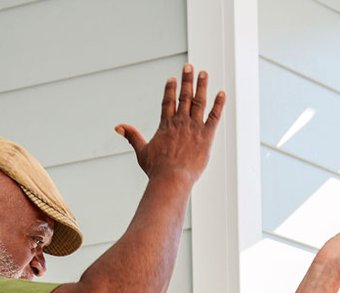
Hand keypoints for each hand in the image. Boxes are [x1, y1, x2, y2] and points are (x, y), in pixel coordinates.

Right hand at [117, 65, 225, 183]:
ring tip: (203, 73)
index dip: (170, 89)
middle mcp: (180, 122)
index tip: (173, 78)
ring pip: (199, 101)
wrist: (172, 178)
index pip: (168, 101)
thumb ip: (132, 136)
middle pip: (184, 96)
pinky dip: (218, 104)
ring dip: (201, 86)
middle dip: (186, 80)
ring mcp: (194, 127)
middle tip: (189, 67)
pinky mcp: (206, 136)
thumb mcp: (141, 151)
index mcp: (165, 125)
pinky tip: (222, 93)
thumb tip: (117, 127)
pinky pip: (214, 116)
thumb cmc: (157, 169)